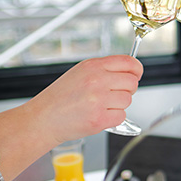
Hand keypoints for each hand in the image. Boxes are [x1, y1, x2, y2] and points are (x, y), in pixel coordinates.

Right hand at [26, 55, 142, 143]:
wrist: (43, 119)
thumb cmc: (59, 98)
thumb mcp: (79, 73)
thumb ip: (103, 70)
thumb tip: (128, 72)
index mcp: (93, 66)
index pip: (128, 62)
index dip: (136, 70)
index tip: (136, 75)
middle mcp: (97, 80)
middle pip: (132, 82)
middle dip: (128, 90)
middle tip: (115, 95)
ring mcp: (98, 99)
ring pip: (128, 100)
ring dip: (119, 105)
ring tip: (101, 106)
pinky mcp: (99, 118)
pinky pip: (121, 117)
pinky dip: (113, 119)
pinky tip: (99, 116)